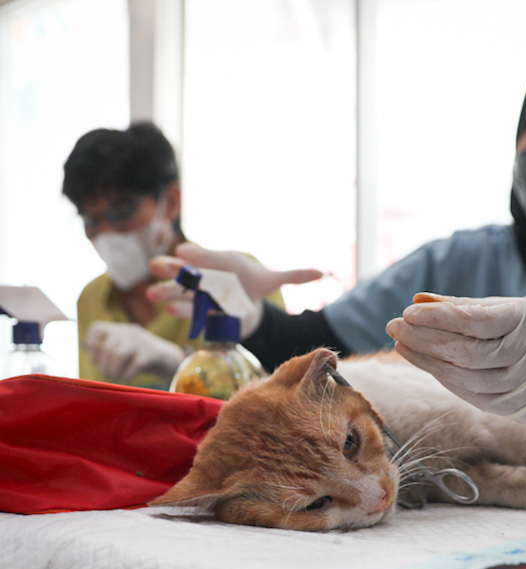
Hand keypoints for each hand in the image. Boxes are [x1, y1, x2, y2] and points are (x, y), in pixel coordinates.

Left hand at [84, 321, 185, 381]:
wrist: (170, 360)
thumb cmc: (140, 358)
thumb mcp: (123, 350)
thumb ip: (107, 353)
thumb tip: (93, 360)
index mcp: (119, 329)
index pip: (97, 328)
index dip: (92, 346)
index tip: (96, 360)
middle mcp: (130, 331)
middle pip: (108, 347)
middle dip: (104, 366)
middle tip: (107, 376)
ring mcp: (142, 341)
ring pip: (119, 353)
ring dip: (113, 370)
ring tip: (115, 378)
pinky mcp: (153, 353)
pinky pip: (135, 364)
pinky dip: (127, 374)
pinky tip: (127, 378)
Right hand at [148, 242, 323, 336]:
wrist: (242, 302)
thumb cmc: (251, 284)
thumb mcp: (271, 280)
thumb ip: (293, 275)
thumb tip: (323, 272)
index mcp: (221, 260)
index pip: (206, 254)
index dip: (196, 254)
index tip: (185, 254)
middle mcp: (204, 273)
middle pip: (184, 267)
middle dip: (172, 267)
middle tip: (161, 266)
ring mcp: (195, 291)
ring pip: (177, 288)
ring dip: (165, 290)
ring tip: (153, 294)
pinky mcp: (193, 307)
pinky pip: (183, 307)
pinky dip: (178, 308)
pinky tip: (171, 309)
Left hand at [385, 293, 525, 423]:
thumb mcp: (505, 306)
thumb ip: (462, 305)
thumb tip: (417, 301)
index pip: (479, 320)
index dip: (440, 317)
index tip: (407, 312)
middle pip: (468, 352)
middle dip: (425, 340)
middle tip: (394, 327)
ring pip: (468, 379)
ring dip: (428, 362)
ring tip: (402, 345)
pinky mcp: (522, 410)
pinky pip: (473, 397)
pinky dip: (445, 380)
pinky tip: (426, 364)